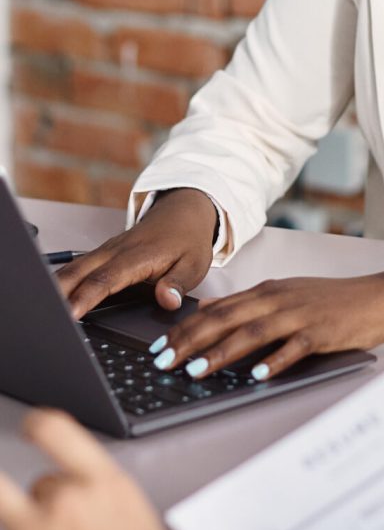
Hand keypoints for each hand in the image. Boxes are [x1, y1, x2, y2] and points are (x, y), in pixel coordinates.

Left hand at [0, 409, 189, 529]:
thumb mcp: (138, 517)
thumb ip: (103, 494)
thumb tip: (84, 491)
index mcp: (103, 484)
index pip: (55, 430)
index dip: (38, 423)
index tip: (32, 425)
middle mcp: (67, 503)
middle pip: (40, 482)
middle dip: (43, 496)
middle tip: (36, 502)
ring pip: (9, 509)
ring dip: (26, 527)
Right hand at [56, 188, 217, 319]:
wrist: (183, 212)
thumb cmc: (187, 240)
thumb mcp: (194, 264)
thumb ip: (179, 283)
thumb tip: (167, 300)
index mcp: (137, 256)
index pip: (106, 279)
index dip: (87, 297)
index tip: (72, 314)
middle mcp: (116, 251)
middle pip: (79, 272)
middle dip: (59, 293)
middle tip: (47, 317)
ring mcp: (106, 251)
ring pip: (73, 268)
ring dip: (56, 287)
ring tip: (43, 311)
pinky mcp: (102, 254)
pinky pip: (77, 267)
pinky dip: (62, 281)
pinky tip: (52, 298)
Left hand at [148, 267, 383, 381]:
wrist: (377, 297)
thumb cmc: (331, 301)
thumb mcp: (285, 294)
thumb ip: (248, 304)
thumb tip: (207, 312)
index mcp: (267, 291)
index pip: (216, 310)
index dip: (184, 328)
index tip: (157, 347)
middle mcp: (278, 299)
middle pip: (226, 319)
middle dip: (190, 341)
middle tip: (162, 362)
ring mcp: (299, 315)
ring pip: (252, 332)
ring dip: (221, 352)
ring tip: (195, 371)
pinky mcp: (321, 332)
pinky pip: (293, 347)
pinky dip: (273, 360)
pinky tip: (256, 375)